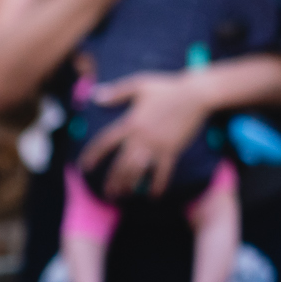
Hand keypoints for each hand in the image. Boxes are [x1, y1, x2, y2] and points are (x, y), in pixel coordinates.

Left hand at [77, 68, 211, 197]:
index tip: (84, 167)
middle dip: (112, 180)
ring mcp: (157, 145)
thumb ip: (116, 92)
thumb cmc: (167, 87)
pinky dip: (158, 185)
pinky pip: (163, 171)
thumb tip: (95, 97)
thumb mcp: (139, 84)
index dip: (93, 155)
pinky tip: (153, 196)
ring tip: (122, 195)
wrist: (196, 94)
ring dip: (129, 184)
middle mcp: (141, 137)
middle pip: (121, 163)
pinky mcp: (172, 150)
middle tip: (106, 193)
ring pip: (138, 170)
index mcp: (130, 123)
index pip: (105, 142)